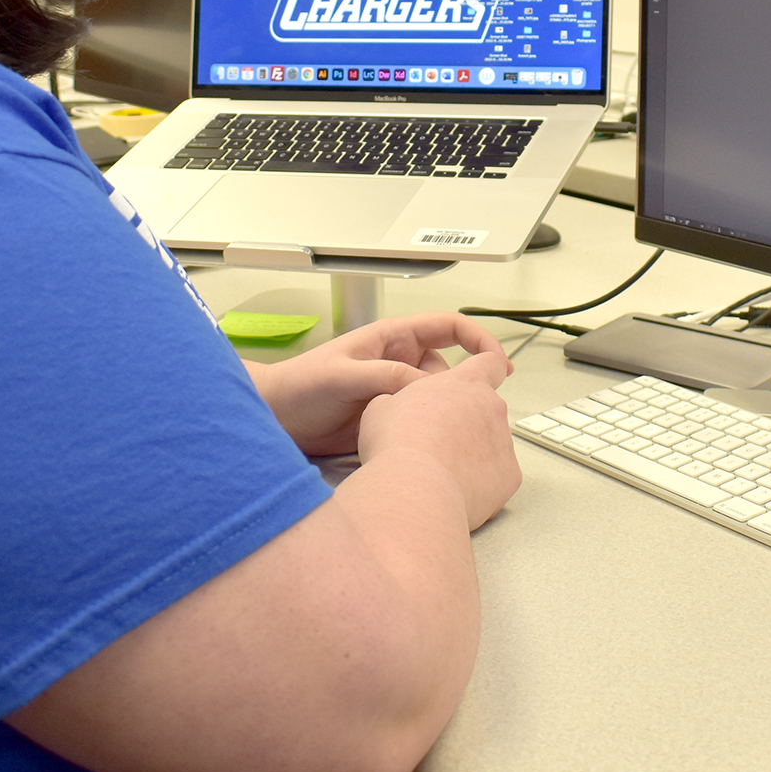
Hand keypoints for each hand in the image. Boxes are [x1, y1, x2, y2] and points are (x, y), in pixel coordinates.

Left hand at [251, 312, 508, 456]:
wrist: (273, 419)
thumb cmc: (299, 386)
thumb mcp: (342, 376)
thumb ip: (383, 377)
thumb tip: (425, 387)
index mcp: (392, 339)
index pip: (448, 328)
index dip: (478, 338)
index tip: (497, 359)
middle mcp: (398, 364)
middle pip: (451, 367)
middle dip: (470, 382)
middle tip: (487, 404)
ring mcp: (395, 393)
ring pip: (438, 398)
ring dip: (449, 410)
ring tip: (455, 428)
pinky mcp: (388, 421)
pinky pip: (421, 422)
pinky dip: (433, 431)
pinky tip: (436, 443)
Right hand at [356, 351, 520, 529]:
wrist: (413, 489)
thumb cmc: (397, 444)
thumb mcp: (382, 406)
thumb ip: (401, 399)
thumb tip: (395, 407)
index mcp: (465, 383)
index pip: (490, 362)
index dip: (487, 367)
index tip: (484, 376)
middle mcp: (492, 407)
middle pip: (487, 409)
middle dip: (468, 422)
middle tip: (438, 440)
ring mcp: (504, 442)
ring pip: (492, 444)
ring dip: (473, 453)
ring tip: (440, 469)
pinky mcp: (509, 476)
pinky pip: (498, 475)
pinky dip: (481, 482)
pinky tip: (454, 487)